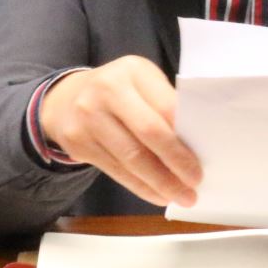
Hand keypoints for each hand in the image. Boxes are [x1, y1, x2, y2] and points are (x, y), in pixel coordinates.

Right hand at [39, 56, 201, 206]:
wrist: (65, 99)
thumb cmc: (119, 92)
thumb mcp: (142, 84)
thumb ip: (165, 105)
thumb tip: (194, 146)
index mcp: (132, 71)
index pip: (165, 106)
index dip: (184, 137)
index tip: (202, 160)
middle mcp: (107, 90)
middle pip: (148, 133)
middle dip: (175, 163)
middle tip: (194, 186)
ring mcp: (88, 118)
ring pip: (131, 159)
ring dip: (160, 183)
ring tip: (181, 196)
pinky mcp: (78, 144)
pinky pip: (116, 172)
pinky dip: (140, 187)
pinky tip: (157, 195)